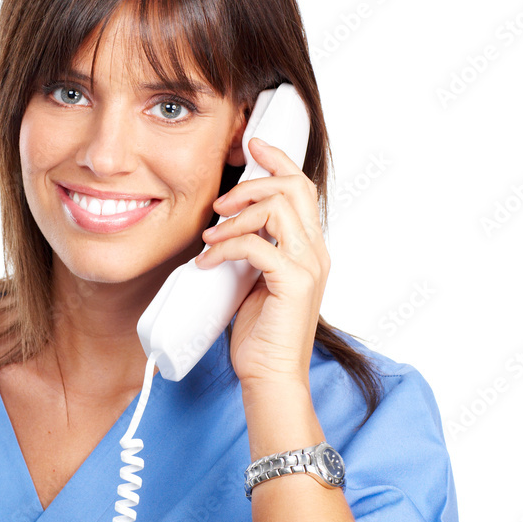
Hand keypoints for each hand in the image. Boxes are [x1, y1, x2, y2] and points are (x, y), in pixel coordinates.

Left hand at [194, 137, 329, 389]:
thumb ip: (251, 251)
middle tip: (220, 203)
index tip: (252, 143)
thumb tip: (223, 226)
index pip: (301, 187)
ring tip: (209, 236)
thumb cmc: (259, 335)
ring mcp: (308, 267)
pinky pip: (257, 246)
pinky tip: (206, 262)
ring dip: (235, 217)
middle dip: (253, 183)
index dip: (278, 159)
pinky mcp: (293, 284)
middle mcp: (315, 252)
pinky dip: (225, 248)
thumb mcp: (252, 281)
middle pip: (293, 187)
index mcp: (308, 248)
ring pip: (276, 209)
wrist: (270, 378)